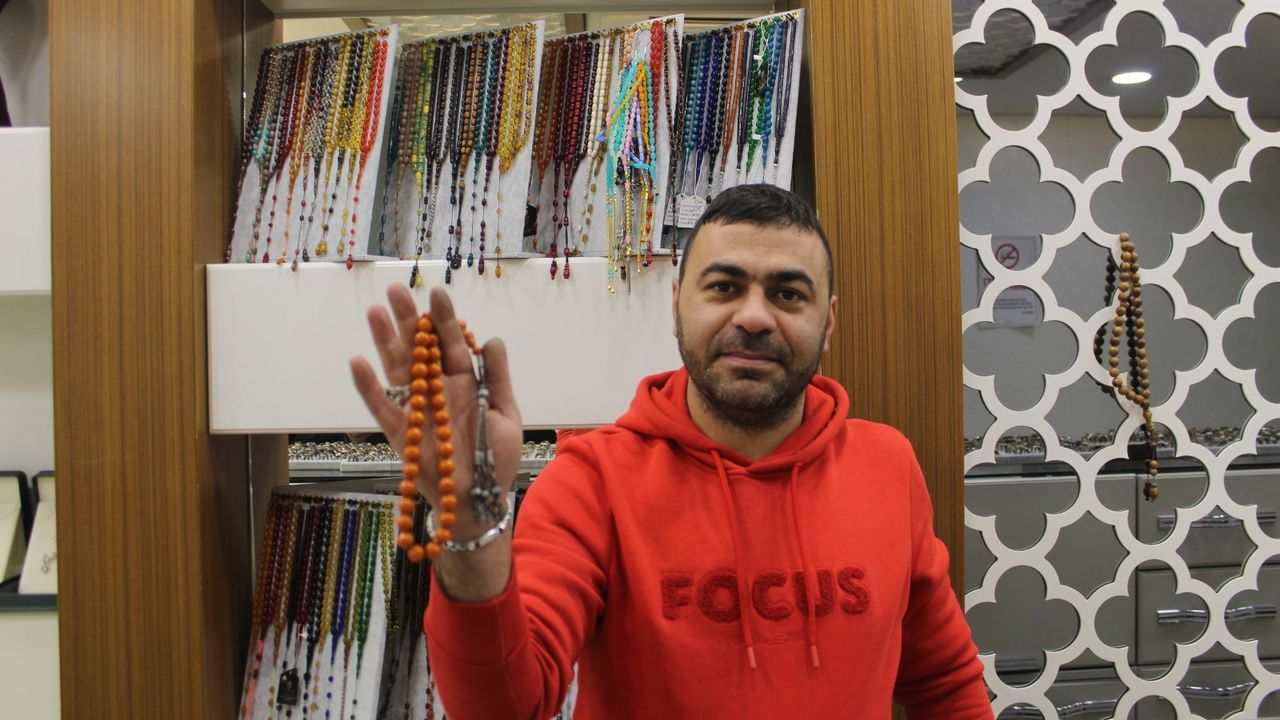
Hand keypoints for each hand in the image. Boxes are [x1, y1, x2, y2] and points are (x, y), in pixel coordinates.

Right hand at [350, 284, 523, 539]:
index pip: (451, 342)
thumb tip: (493, 339)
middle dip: (407, 319)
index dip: (443, 319)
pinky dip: (368, 387)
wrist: (481, 499)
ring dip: (384, 341)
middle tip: (396, 289)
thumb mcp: (506, 413)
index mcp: (465, 381)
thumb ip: (498, 377)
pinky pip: (381, 407)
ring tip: (375, 311)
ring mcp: (417, 409)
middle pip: (418, 348)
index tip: (436, 293)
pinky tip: (358, 361)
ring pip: (397, 369)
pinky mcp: (400, 433)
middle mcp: (437, 390)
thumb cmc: (496, 457)